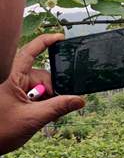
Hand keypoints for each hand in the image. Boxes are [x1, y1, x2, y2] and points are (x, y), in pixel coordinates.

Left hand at [0, 34, 84, 154]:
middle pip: (41, 76)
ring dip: (44, 100)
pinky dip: (38, 104)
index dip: (46, 42)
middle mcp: (10, 79)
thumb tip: (79, 100)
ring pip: (37, 87)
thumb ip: (58, 107)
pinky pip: (31, 95)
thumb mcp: (32, 119)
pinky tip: (37, 115)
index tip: (61, 38)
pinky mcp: (10, 97)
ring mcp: (10, 88)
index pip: (30, 52)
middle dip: (52, 90)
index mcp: (10, 76)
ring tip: (42, 116)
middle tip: (55, 107)